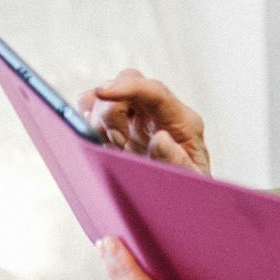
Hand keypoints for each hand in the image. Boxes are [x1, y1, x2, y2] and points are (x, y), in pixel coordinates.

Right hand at [77, 69, 210, 175]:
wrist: (180, 199)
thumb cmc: (190, 188)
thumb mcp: (192, 181)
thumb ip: (177, 162)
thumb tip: (160, 139)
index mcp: (182, 120)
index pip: (155, 91)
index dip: (127, 87)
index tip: (103, 93)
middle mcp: (158, 112)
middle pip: (127, 81)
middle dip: (111, 109)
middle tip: (117, 143)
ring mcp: (137, 117)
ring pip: (107, 94)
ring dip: (98, 119)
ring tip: (112, 149)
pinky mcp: (119, 126)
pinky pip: (94, 109)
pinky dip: (87, 123)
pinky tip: (101, 145)